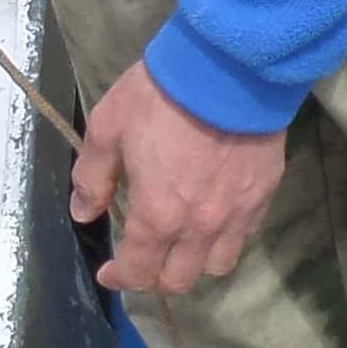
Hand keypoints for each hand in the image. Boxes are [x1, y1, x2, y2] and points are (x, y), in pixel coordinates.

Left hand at [68, 59, 288, 298]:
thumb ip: (93, 176)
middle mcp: (199, 227)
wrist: (228, 67)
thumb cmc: (161, 96)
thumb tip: (83, 212)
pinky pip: (245, 234)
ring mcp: (236, 214)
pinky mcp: (263, 195)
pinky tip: (216, 217)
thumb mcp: (108, 127)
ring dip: (195, 262)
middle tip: (144, 260)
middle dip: (155, 278)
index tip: (110, 274)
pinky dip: (226, 236)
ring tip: (182, 244)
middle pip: (179, 280)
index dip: (120, 278)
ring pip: (217, 265)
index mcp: (157, 215)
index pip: (138, 271)